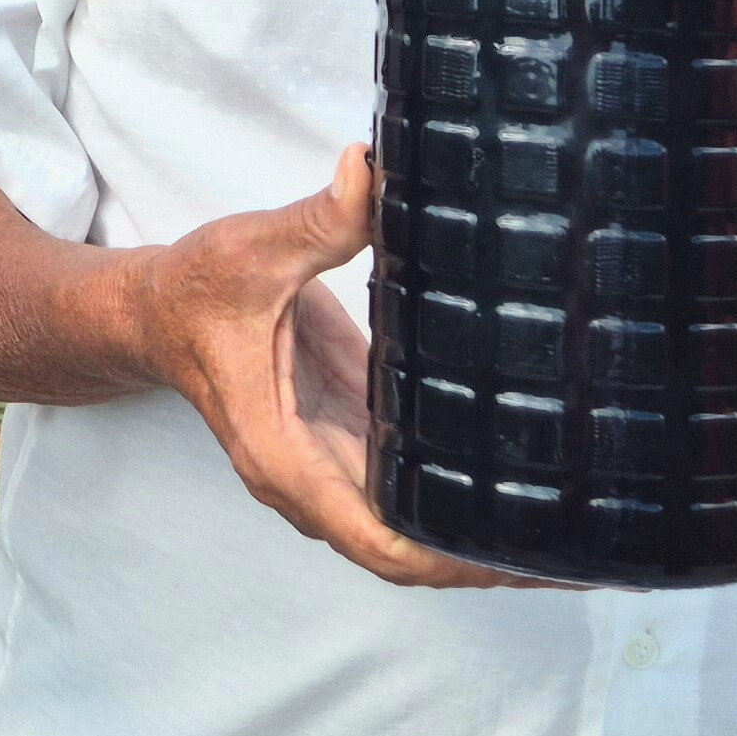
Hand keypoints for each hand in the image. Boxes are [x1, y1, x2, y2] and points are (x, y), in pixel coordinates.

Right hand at [127, 143, 531, 589]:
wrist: (156, 310)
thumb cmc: (190, 292)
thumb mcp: (248, 250)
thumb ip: (316, 221)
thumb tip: (371, 172)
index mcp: (282, 454)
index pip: (374, 540)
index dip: (447, 562)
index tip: (516, 563)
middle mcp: (308, 477)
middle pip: (406, 552)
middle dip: (484, 563)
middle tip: (580, 556)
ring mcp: (328, 464)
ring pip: (410, 529)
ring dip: (478, 538)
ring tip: (570, 530)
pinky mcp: (345, 439)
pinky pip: (405, 488)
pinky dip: (457, 496)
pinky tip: (518, 479)